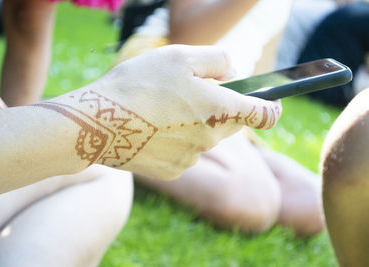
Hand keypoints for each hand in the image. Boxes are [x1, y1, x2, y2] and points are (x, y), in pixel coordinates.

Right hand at [43, 45, 281, 179]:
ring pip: (204, 138)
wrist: (96, 123)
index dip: (272, 108)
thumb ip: (217, 61)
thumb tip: (232, 75)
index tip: (274, 105)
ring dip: (193, 125)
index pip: (262, 114)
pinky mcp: (172, 171)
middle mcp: (210, 139)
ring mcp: (191, 158)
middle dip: (216, 109)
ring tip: (161, 110)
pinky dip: (175, 141)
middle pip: (228, 124)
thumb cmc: (138, 85)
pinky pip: (184, 153)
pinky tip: (151, 130)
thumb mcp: (180, 57)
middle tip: (187, 94)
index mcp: (219, 109)